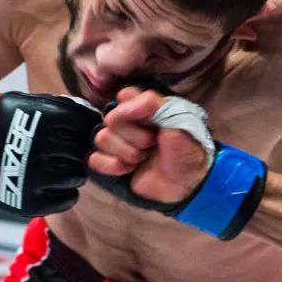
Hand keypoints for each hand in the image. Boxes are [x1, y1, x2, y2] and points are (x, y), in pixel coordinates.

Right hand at [0, 90, 101, 217]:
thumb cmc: (13, 121)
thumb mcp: (32, 102)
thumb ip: (66, 107)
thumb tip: (100, 119)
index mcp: (40, 118)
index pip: (84, 126)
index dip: (86, 128)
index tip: (79, 132)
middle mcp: (36, 147)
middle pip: (83, 153)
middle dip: (80, 151)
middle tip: (69, 151)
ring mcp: (31, 177)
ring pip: (77, 177)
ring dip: (74, 171)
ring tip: (60, 165)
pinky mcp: (27, 202)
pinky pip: (67, 200)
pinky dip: (66, 192)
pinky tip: (54, 182)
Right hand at [89, 87, 210, 204]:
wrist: (186, 185)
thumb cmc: (186, 152)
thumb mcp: (179, 121)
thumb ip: (153, 104)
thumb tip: (122, 102)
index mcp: (146, 109)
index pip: (124, 96)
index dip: (133, 110)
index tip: (151, 123)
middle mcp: (130, 123)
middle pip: (110, 119)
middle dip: (134, 136)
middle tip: (152, 145)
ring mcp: (119, 143)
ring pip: (101, 138)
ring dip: (126, 152)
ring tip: (143, 158)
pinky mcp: (112, 163)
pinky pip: (94, 159)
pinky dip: (112, 166)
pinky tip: (128, 170)